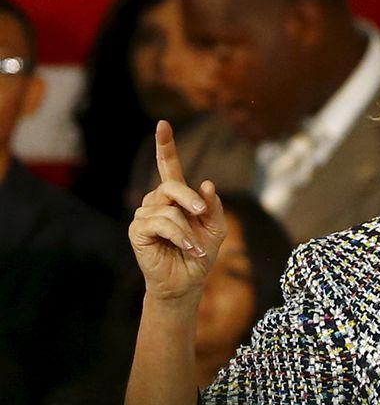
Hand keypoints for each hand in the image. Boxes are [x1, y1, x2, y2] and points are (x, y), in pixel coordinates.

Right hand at [128, 120, 225, 303]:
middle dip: (190, 199)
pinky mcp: (138, 230)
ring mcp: (145, 215)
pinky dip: (178, 235)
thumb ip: (212, 205)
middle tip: (202, 215)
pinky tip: (187, 247)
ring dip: (187, 228)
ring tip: (195, 246)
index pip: (168, 166)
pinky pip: (160, 223)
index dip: (165, 146)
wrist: (188, 281)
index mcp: (176, 197)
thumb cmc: (201, 253)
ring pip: (168, 208)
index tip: (163, 124)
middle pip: (171, 184)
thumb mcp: (216, 227)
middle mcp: (157, 202)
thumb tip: (205, 183)